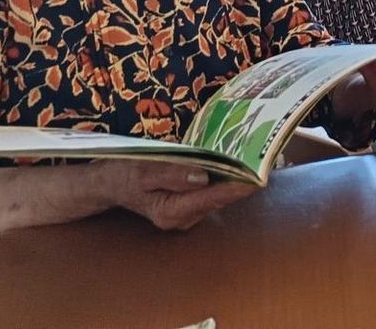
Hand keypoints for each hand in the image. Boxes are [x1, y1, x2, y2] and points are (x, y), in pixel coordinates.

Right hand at [95, 159, 259, 231]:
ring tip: (256, 158)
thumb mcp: (143, 170)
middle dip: (240, 180)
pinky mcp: (191, 205)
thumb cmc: (125, 174)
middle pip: (219, 198)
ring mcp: (188, 213)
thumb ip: (172, 174)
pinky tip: (237, 162)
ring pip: (218, 195)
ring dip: (235, 178)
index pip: (210, 199)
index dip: (235, 187)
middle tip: (263, 160)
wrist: (111, 182)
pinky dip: (224, 178)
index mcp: (170, 212)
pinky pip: (213, 191)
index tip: (256, 177)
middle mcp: (183, 218)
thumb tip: (203, 177)